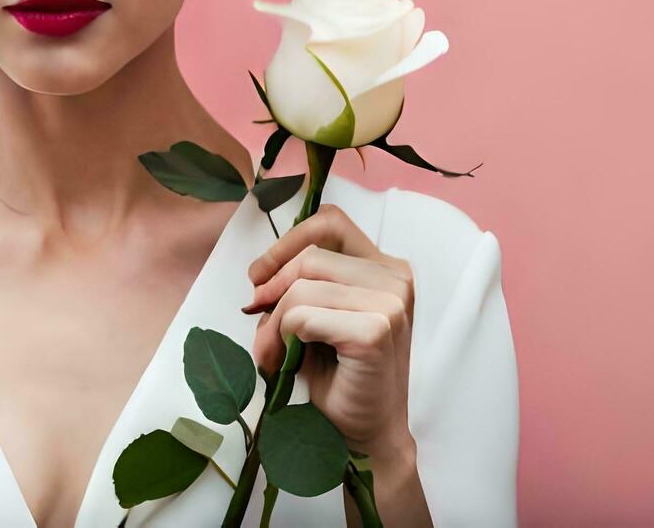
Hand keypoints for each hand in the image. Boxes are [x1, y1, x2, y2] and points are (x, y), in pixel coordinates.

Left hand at [242, 203, 414, 452]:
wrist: (363, 431)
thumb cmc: (339, 375)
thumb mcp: (316, 315)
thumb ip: (298, 285)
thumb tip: (258, 278)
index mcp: (385, 268)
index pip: (329, 222)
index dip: (287, 243)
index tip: (260, 276)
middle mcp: (395, 279)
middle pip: (310, 256)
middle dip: (274, 290)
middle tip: (260, 325)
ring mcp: (391, 304)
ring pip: (303, 287)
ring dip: (274, 321)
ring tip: (272, 353)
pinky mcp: (376, 331)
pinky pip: (303, 316)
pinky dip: (283, 337)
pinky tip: (287, 362)